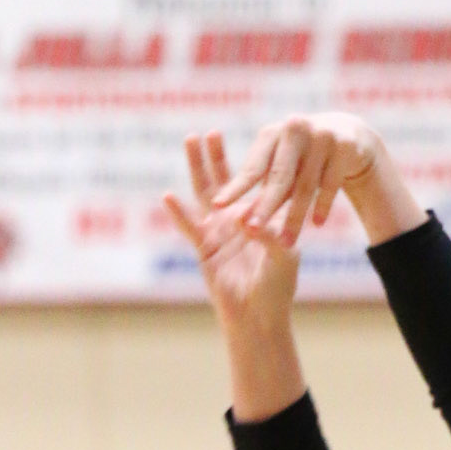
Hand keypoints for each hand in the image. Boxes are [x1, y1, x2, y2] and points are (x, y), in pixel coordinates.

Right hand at [165, 133, 299, 329]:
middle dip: (216, 156)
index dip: (249, 161)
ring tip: (189, 143)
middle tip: (208, 132)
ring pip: (204, 194)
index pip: (253, 184)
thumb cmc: (277, 288)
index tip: (248, 138)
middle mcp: (236, 220)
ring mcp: (218, 232)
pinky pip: (189, 227)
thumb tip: (245, 221)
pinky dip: (179, 213)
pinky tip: (168, 195)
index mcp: (258, 218)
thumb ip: (269, 236)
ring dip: (197, 168)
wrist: (259, 317)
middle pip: (223, 181)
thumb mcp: (283, 257)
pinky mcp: (204, 249)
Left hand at [212, 114, 380, 247]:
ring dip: (296, 216)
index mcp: (272, 134)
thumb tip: (238, 221)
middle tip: (253, 230)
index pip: (252, 167)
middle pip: (279, 177)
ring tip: (288, 241)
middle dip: (265, 207)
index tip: (217, 206)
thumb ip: (265, 189)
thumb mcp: (283, 165)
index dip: (235, 187)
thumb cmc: (304, 158)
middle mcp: (295, 129)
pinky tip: (317, 224)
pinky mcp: (346, 147)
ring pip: (306, 185)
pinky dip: (323, 205)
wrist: (348, 134)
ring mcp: (322, 136)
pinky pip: (331, 184)